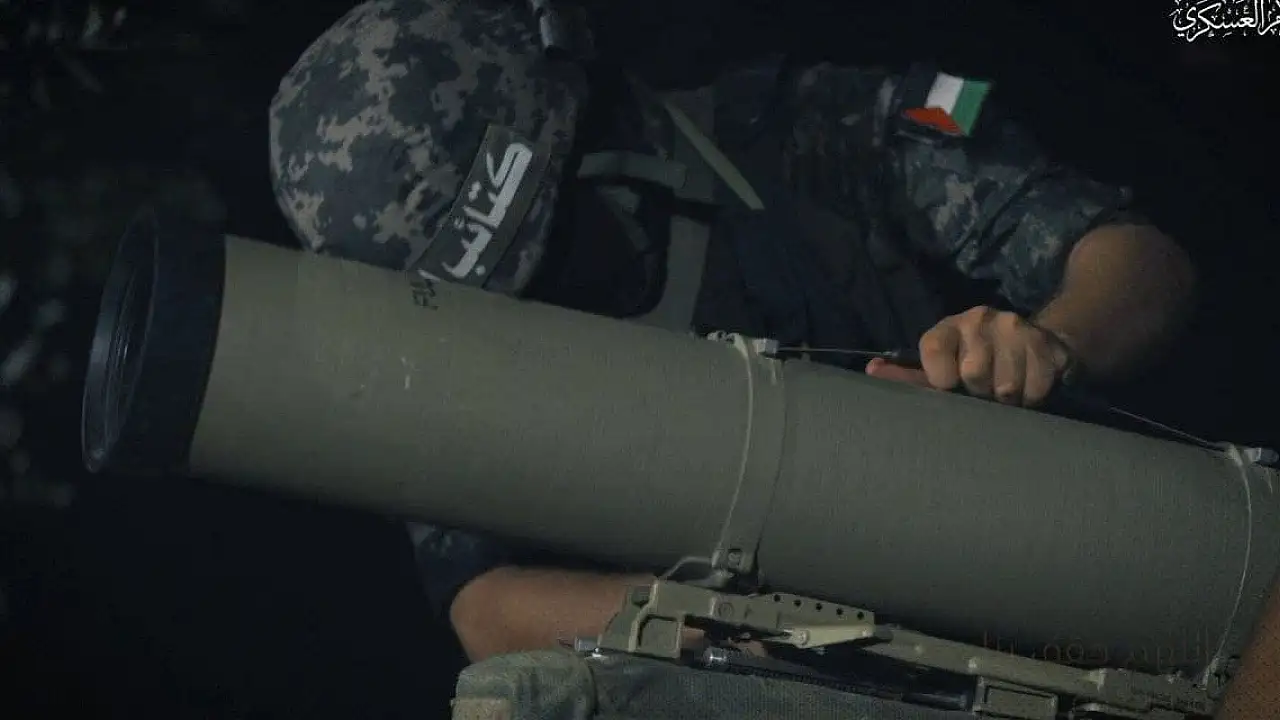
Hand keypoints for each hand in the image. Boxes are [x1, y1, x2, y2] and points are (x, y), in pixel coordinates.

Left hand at [864, 306, 1074, 406]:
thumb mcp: (941, 365)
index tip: (950, 386)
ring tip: (1004, 390)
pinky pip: (1036, 388)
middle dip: (979, 392)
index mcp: (949, 326)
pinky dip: (1033, 397)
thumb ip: (908, 375)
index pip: (933, 350)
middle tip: (984, 389)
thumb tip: (872, 370)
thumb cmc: (977, 361)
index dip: (941, 379)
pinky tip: (1028, 386)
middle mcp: (980, 319)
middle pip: (974, 374)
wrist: (1037, 341)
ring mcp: (1016, 327)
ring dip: (1007, 399)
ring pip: (1007, 387)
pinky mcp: (1046, 343)